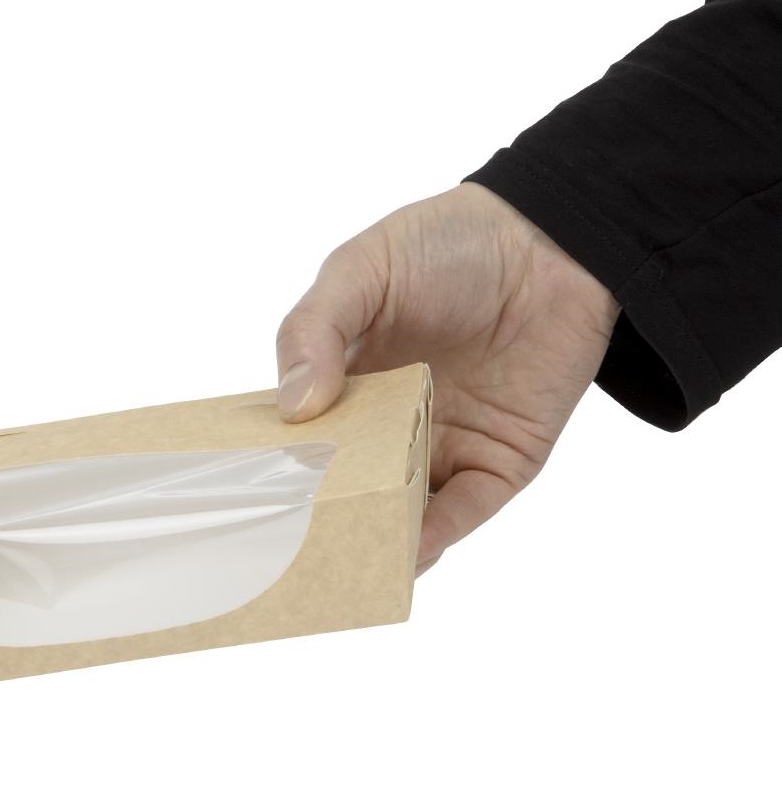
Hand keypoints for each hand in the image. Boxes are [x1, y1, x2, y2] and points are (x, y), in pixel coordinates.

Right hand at [275, 183, 619, 574]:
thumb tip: (294, 407)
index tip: (249, 499)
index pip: (303, 437)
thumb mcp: (363, 269)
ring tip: (345, 563)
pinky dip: (436, 535)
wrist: (555, 241)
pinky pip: (461, 511)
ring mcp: (442, 445)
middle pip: (348, 485)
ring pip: (401, 511)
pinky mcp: (496, 463)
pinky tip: (410, 549)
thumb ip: (315, 329)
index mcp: (348, 381)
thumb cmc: (449, 243)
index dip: (279, 467)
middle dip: (323, 518)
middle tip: (287, 555)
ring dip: (376, 538)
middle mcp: (390, 423)